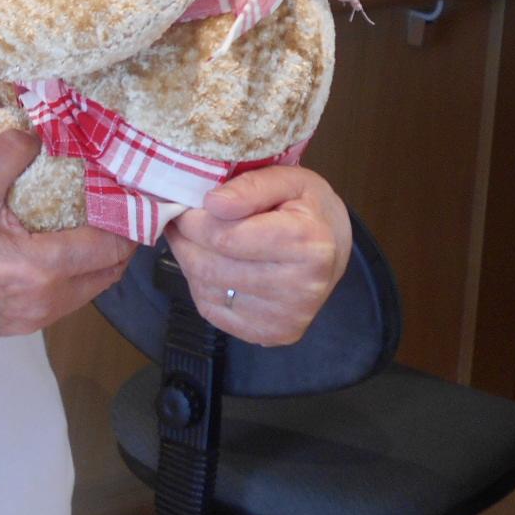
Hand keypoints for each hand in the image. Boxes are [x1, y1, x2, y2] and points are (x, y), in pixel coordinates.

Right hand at [0, 129, 136, 335]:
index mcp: (41, 270)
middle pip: (109, 274)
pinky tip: (53, 247)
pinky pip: (63, 301)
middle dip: (120, 240)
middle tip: (115, 203)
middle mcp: (46, 302)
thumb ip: (8, 154)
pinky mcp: (16, 325)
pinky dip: (73, 276)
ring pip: (88, 290)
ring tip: (89, 221)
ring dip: (97, 259)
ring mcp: (31, 319)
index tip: (130, 191)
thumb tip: (36, 133)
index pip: (110, 247)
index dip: (127, 218)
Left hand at [165, 165, 350, 345]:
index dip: (193, 219)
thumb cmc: (307, 208)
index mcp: (308, 243)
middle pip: (211, 266)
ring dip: (189, 260)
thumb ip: (250, 186)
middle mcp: (301, 288)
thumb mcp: (287, 179)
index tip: (186, 206)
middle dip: (185, 239)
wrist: (333, 250)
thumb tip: (213, 203)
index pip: (225, 237)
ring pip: (205, 289)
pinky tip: (211, 264)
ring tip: (194, 239)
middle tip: (181, 220)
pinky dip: (200, 284)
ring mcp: (286, 318)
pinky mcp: (271, 335)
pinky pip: (211, 310)